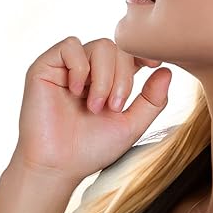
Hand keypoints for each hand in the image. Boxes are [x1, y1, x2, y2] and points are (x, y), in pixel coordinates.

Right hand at [8, 36, 171, 183]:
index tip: (154, 65)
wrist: (57, 166)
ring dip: (104, 77)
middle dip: (123, 78)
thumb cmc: (92, 149)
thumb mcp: (131, 125)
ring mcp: (67, 67)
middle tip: (114, 107)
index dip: (143, 53)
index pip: (130, 54)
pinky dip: (80, 67)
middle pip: (118, 48)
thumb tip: (167, 71)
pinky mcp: (45, 66)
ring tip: (95, 106)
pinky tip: (76, 91)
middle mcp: (88, 70)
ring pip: (100, 46)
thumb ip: (152, 100)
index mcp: (109, 81)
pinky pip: (71, 46)